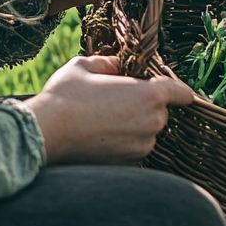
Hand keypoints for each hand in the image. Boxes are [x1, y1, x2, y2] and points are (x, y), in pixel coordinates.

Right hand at [23, 54, 195, 164]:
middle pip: (160, 111)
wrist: (45, 132)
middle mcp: (153, 122)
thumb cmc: (65, 96)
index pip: (180, 92)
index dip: (178, 90)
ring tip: (103, 119)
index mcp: (150, 95)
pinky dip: (124, 142)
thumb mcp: (85, 66)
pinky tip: (101, 135)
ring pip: (147, 131)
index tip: (176, 91)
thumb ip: (108, 62)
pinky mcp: (130, 163)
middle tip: (116, 101)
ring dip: (134, 125)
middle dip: (144, 105)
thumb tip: (117, 64)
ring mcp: (143, 146)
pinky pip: (134, 148)